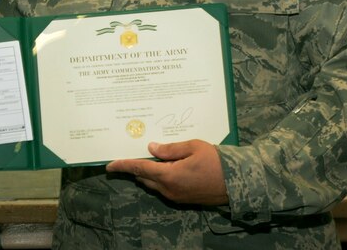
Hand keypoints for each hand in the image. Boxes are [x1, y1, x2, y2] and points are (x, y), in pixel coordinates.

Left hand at [106, 139, 227, 205]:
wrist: (237, 182)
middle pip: (144, 177)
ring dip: (148, 172)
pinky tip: (165, 166)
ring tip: (149, 156)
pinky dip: (159, 177)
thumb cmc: (216, 161)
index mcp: (169, 175)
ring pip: (153, 183)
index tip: (109, 165)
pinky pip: (163, 187)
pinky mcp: (182, 199)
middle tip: (132, 152)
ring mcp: (175, 196)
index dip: (123, 165)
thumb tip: (151, 148)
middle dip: (136, 166)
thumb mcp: (192, 147)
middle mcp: (169, 189)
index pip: (139, 168)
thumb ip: (170, 149)